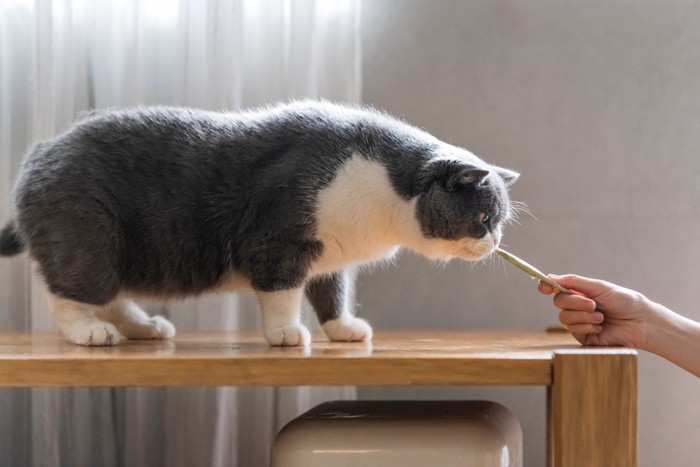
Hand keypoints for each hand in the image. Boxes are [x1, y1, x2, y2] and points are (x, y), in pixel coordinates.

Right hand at [538, 274, 652, 347]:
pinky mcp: (583, 337)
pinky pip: (574, 330)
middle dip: (575, 302)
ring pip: (564, 318)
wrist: (640, 322)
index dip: (547, 287)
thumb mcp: (599, 287)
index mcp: (580, 292)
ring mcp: (579, 322)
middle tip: (594, 304)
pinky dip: (588, 327)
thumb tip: (550, 277)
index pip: (556, 289)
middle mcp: (577, 307)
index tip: (545, 287)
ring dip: (584, 316)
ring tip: (602, 317)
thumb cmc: (624, 301)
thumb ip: (574, 282)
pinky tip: (601, 328)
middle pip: (558, 302)